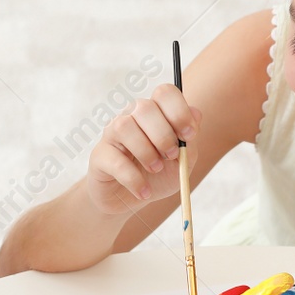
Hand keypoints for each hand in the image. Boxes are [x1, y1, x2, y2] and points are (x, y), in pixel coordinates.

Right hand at [85, 84, 200, 213]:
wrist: (130, 200)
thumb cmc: (157, 176)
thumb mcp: (183, 160)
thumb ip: (190, 138)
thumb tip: (195, 113)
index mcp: (154, 113)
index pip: (164, 93)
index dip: (179, 111)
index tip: (188, 135)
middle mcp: (131, 117)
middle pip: (145, 107)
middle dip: (163, 135)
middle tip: (171, 156)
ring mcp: (112, 133)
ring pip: (125, 127)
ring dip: (146, 152)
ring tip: (155, 169)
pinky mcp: (99, 155)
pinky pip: (115, 160)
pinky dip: (134, 179)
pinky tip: (144, 191)